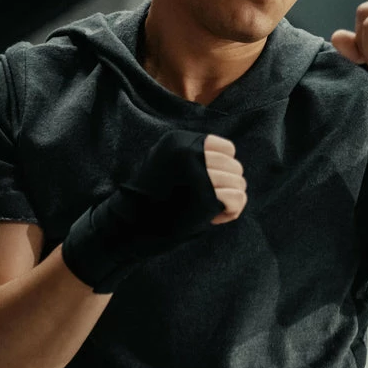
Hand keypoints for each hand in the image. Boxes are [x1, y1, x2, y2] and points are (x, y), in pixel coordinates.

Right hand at [62, 130, 235, 292]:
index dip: (223, 168)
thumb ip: (192, 155)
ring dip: (229, 199)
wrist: (128, 226)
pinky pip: (238, 199)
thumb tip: (229, 158)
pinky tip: (215, 218)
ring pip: (239, 183)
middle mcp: (189, 152)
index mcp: (179, 141)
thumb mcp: (164, 162)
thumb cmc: (150, 198)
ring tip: (210, 210)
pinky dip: (231, 211)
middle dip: (228, 185)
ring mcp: (197, 174)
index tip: (209, 183)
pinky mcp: (204, 197)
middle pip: (235, 166)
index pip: (226, 148)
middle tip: (209, 201)